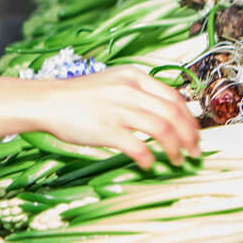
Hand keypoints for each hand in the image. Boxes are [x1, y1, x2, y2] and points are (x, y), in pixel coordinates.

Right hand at [35, 67, 199, 168]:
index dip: (190, 118)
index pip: (175, 97)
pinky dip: (149, 158)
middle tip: (194, 152)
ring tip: (178, 160)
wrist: (47, 101)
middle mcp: (130, 90)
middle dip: (190, 136)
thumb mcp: (114, 83)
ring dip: (175, 148)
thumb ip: (138, 93)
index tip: (195, 134)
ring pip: (163, 129)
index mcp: (135, 77)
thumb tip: (165, 113)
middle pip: (174, 114)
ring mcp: (119, 109)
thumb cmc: (79, 97)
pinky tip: (149, 165)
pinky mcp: (106, 129)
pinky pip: (138, 146)